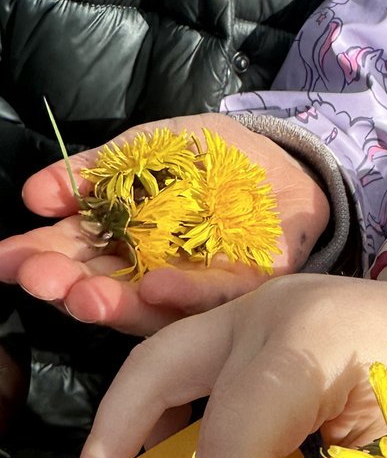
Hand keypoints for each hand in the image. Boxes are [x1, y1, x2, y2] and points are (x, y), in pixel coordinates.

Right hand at [0, 112, 329, 334]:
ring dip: (115, 303)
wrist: (289, 170)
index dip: (38, 259)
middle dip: (68, 287)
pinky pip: (214, 297)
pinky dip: (186, 294)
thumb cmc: (214, 161)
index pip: (72, 256)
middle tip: (42, 281)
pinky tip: (156, 286)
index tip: (9, 261)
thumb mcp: (150, 149)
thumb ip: (99, 168)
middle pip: (103, 290)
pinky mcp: (244, 292)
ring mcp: (197, 290)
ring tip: (84, 296)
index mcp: (123, 243)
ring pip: (150, 308)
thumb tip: (37, 195)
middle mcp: (152, 275)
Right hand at [68, 271, 386, 457]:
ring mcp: (258, 309)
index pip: (234, 440)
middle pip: (159, 374)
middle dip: (115, 445)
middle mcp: (267, 313)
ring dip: (133, 428)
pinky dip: (173, 413)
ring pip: (165, 362)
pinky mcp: (259, 323)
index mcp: (309, 342)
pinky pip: (195, 362)